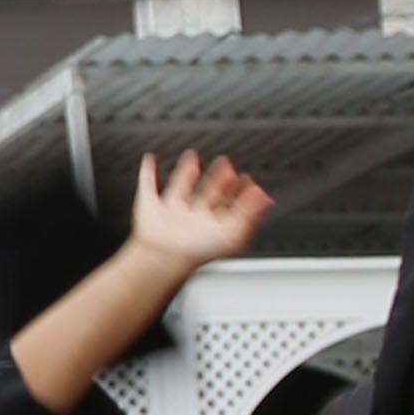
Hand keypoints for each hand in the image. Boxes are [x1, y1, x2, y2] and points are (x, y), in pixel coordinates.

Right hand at [125, 150, 273, 276]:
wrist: (164, 258)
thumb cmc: (197, 252)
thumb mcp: (234, 233)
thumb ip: (251, 213)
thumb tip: (266, 197)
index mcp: (215, 225)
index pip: (231, 204)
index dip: (240, 191)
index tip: (247, 179)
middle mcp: (194, 218)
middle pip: (209, 194)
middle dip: (218, 178)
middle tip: (227, 163)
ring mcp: (172, 212)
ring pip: (182, 188)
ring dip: (187, 171)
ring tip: (193, 156)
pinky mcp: (150, 207)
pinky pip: (148, 185)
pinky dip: (147, 172)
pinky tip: (150, 160)